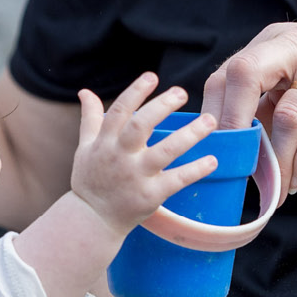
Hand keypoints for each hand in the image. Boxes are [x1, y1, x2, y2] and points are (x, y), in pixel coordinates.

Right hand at [67, 73, 217, 233]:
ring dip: (189, 135)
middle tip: (182, 92)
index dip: (135, 93)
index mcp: (105, 142)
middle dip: (162, 107)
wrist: (92, 220)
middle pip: (140, 126)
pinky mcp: (150, 196)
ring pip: (165, 151)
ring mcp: (136, 177)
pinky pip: (176, 180)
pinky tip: (213, 160)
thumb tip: (85, 91)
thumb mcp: (84, 148)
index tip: (152, 76)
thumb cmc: (90, 180)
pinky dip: (195, 170)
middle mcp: (120, 157)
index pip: (119, 111)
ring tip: (210, 120)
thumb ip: (90, 118)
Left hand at [201, 23, 296, 192]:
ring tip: (278, 186)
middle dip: (234, 124)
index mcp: (274, 43)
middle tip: (235, 166)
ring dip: (279, 159)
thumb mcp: (295, 101)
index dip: (214, 114)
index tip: (214, 152)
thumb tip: (223, 153)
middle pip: (246, 73)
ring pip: (288, 113)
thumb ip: (262, 115)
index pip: (228, 72)